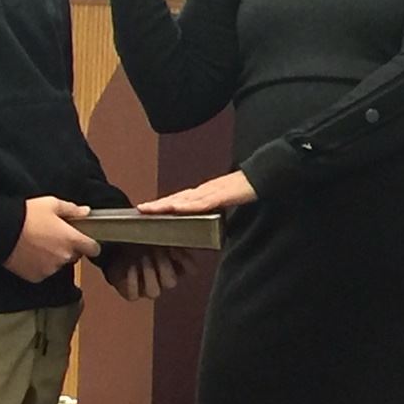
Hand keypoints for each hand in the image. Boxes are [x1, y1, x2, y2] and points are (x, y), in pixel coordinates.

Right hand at [4, 196, 101, 282]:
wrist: (2, 230)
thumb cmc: (26, 215)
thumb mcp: (51, 204)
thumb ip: (71, 209)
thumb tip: (85, 212)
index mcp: (71, 239)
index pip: (93, 248)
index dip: (90, 244)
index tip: (86, 241)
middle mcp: (63, 256)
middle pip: (74, 256)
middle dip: (68, 248)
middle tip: (54, 237)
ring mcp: (50, 268)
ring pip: (59, 264)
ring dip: (54, 257)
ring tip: (39, 244)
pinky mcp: (36, 276)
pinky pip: (44, 272)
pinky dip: (40, 265)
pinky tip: (31, 253)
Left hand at [101, 245, 195, 300]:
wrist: (118, 247)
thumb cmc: (142, 238)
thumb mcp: (157, 233)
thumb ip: (171, 236)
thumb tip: (179, 240)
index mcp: (176, 266)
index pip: (190, 270)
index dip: (185, 261)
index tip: (175, 248)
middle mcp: (163, 281)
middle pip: (170, 282)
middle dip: (163, 266)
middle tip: (156, 250)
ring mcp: (147, 289)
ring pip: (154, 292)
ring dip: (149, 274)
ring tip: (143, 257)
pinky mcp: (131, 293)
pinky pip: (133, 295)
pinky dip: (132, 281)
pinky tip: (131, 267)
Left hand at [137, 171, 255, 214]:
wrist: (264, 175)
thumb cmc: (246, 189)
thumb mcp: (227, 205)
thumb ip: (215, 214)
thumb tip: (208, 228)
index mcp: (204, 194)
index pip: (179, 200)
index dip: (162, 205)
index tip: (147, 210)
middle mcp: (204, 191)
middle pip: (176, 198)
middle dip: (157, 204)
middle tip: (139, 209)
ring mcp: (211, 191)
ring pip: (183, 199)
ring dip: (165, 205)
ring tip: (149, 209)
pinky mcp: (221, 195)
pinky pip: (201, 202)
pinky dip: (187, 206)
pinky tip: (175, 208)